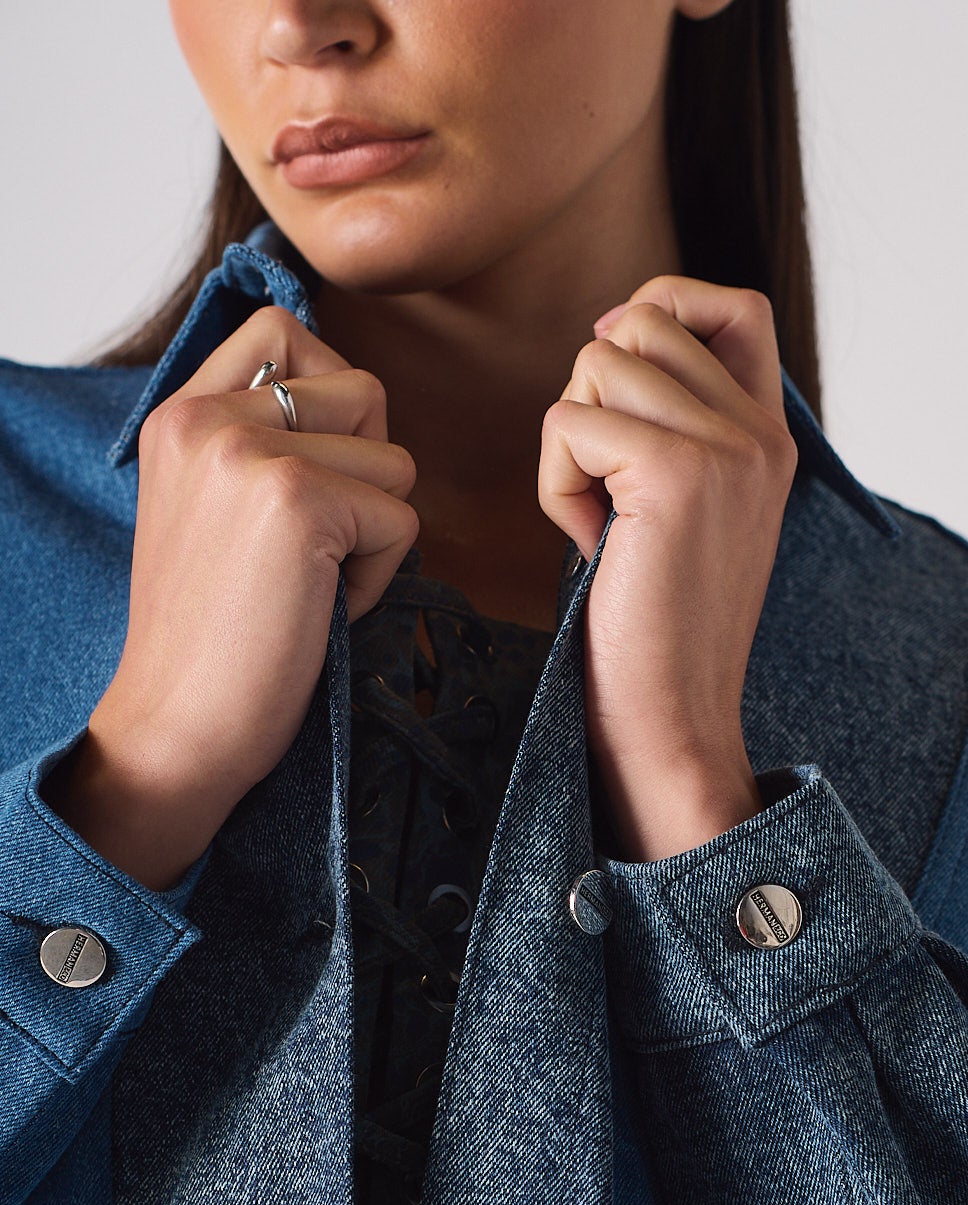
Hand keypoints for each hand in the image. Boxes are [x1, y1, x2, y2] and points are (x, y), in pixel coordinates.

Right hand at [42, 306, 417, 891]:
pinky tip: (321, 612)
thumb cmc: (214, 638)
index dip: (332, 399)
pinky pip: (402, 520)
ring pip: (395, 459)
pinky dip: (380, 579)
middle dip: (368, 476)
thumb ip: (260, 442)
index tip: (312, 481)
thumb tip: (357, 396)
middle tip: (314, 549)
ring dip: (376, 534)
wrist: (177, 725)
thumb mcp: (212, 510)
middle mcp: (208, 415)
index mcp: (179, 411)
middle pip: (364, 389)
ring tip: (311, 586)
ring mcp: (251, 451)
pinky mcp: (299, 500)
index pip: (283, 329)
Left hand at [538, 278, 798, 860]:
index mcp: (772, 439)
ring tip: (603, 524)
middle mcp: (762, 434)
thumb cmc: (656, 629)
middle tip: (609, 489)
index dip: (664, 314)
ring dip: (570, 447)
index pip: (732, 306)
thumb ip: (672, 419)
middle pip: (641, 324)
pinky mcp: (675, 473)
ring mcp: (726, 449)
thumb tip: (612, 328)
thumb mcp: (682, 506)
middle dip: (595, 396)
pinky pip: (566, 423)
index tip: (625, 389)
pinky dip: (555, 487)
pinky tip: (592, 547)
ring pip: (597, 364)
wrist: (672, 721)